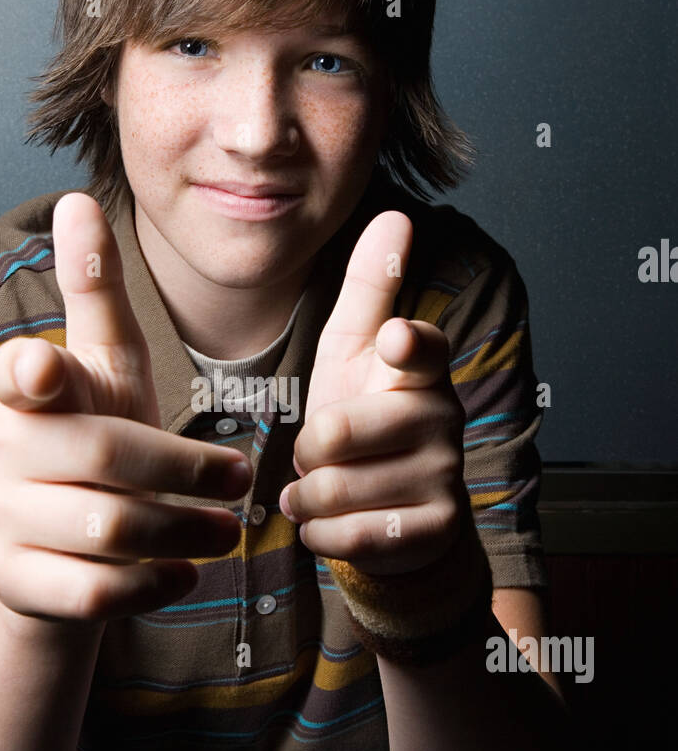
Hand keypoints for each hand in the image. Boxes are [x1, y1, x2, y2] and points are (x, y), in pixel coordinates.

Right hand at [0, 192, 250, 621]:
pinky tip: (184, 574)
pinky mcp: (19, 581)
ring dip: (184, 529)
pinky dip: (151, 585)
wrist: (61, 549)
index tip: (47, 368)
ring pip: (108, 528)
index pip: (20, 374)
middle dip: (186, 470)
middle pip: (106, 456)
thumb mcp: (107, 368)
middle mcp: (5, 452)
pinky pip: (95, 590)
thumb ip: (95, 294)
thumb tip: (76, 200)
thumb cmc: (99, 441)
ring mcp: (5, 519)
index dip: (32, 371)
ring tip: (228, 531)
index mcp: (28, 394)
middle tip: (243, 481)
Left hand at [278, 210, 467, 577]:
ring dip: (311, 497)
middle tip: (322, 456)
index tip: (395, 340)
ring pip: (332, 490)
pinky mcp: (436, 530)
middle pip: (334, 434)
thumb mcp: (354, 352)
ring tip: (329, 489)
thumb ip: (371, 289)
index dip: (405, 346)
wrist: (397, 515)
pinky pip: (346, 536)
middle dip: (306, 454)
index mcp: (420, 370)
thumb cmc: (365, 419)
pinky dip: (321, 534)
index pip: (419, 350)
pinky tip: (334, 523)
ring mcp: (445, 477)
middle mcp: (442, 419)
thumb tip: (396, 214)